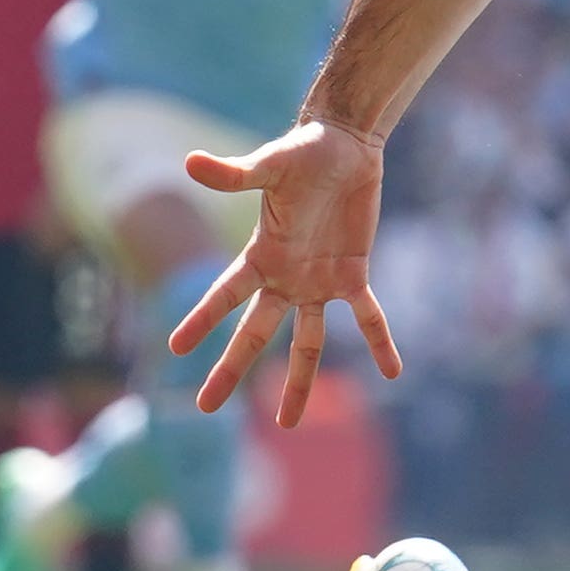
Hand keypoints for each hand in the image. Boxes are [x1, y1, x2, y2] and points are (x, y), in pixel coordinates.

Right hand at [168, 119, 404, 428]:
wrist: (345, 146)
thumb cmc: (303, 151)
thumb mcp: (269, 164)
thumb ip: (234, 173)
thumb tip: (189, 161)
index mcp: (260, 256)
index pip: (224, 296)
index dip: (201, 321)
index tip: (175, 351)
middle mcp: (284, 277)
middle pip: (255, 333)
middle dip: (231, 369)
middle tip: (204, 407)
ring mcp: (318, 281)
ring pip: (306, 342)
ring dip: (299, 381)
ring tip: (287, 424)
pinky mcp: (353, 275)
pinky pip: (367, 317)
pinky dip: (380, 342)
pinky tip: (393, 371)